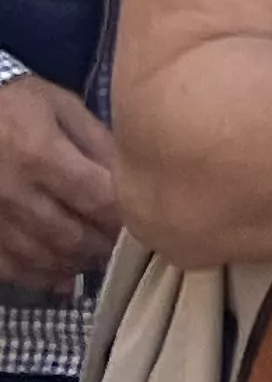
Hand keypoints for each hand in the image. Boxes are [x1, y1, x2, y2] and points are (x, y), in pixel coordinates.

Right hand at [0, 71, 117, 292]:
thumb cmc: (18, 105)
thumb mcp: (63, 107)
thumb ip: (98, 141)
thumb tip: (132, 173)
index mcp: (41, 156)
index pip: (96, 199)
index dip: (125, 217)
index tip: (148, 221)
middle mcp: (14, 193)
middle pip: (71, 236)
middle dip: (104, 246)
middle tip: (125, 245)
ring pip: (42, 257)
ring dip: (77, 263)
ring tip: (98, 256)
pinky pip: (11, 268)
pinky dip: (40, 276)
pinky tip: (62, 272)